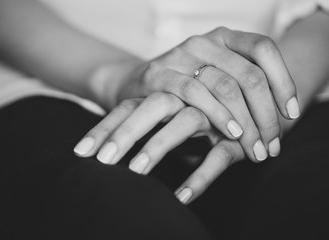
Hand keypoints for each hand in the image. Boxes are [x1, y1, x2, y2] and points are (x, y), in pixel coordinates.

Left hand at [74, 93, 247, 203]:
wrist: (251, 97)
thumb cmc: (202, 113)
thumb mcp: (172, 114)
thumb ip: (146, 123)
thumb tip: (107, 150)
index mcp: (169, 92)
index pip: (129, 106)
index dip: (104, 127)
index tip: (80, 152)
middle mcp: (189, 98)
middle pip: (153, 106)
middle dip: (126, 132)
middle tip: (103, 161)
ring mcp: (214, 114)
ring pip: (186, 122)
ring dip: (159, 146)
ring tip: (136, 172)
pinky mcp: (236, 136)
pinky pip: (219, 154)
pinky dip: (200, 176)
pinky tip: (181, 198)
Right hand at [117, 27, 298, 159]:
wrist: (135, 84)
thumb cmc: (183, 86)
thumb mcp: (216, 79)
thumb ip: (241, 88)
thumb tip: (277, 118)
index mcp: (223, 38)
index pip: (263, 50)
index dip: (283, 81)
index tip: (291, 113)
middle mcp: (204, 42)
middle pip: (249, 75)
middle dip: (267, 115)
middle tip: (273, 144)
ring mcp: (181, 56)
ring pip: (226, 86)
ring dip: (247, 123)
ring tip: (256, 149)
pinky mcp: (160, 74)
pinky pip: (195, 94)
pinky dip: (218, 115)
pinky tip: (232, 133)